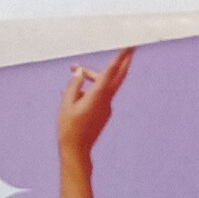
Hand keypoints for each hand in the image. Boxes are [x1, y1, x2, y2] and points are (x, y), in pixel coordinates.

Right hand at [58, 48, 133, 197]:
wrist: (76, 151)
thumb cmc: (69, 128)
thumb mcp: (66, 103)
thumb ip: (74, 85)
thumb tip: (80, 73)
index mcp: (98, 95)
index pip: (112, 70)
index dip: (121, 56)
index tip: (130, 45)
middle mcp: (106, 100)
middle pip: (118, 76)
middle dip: (124, 60)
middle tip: (132, 46)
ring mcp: (107, 107)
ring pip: (104, 84)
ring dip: (93, 75)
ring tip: (73, 71)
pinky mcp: (104, 113)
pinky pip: (100, 95)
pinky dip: (91, 88)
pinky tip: (75, 92)